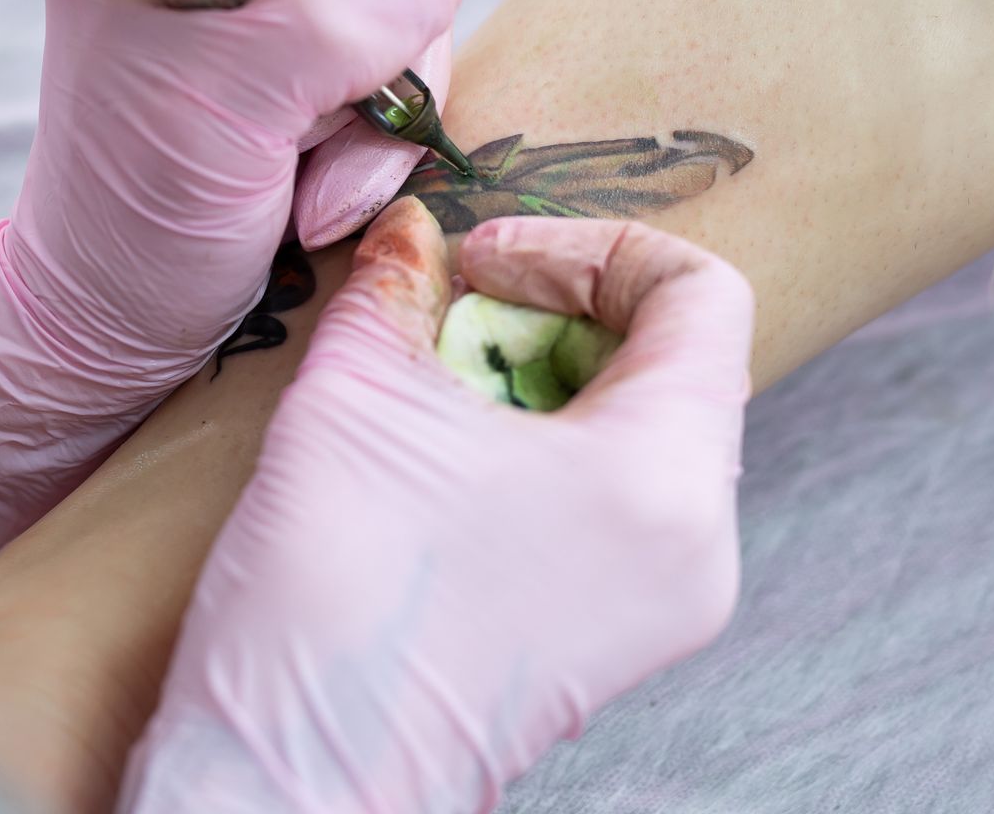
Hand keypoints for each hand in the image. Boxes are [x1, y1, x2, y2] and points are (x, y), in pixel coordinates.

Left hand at [0, 0, 465, 568]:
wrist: (110, 327)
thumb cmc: (135, 221)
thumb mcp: (226, 107)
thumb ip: (334, 24)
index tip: (298, 96)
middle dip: (368, 79)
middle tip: (290, 157)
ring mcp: (268, 16)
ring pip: (408, 35)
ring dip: (371, 135)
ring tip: (296, 196)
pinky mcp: (305, 75)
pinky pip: (400, 88)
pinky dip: (372, 156)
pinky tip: (306, 200)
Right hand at [120, 198, 753, 813]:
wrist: (293, 779)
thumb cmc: (336, 601)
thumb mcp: (356, 398)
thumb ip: (396, 288)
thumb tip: (410, 234)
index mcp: (667, 478)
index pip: (699, 296)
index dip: (586, 247)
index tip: (483, 263)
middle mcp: (697, 547)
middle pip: (675, 362)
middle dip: (558, 311)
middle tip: (451, 314)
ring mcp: (663, 603)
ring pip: (644, 431)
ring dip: (545, 377)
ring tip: (437, 387)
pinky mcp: (613, 636)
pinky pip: (617, 500)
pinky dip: (545, 447)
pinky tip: (445, 456)